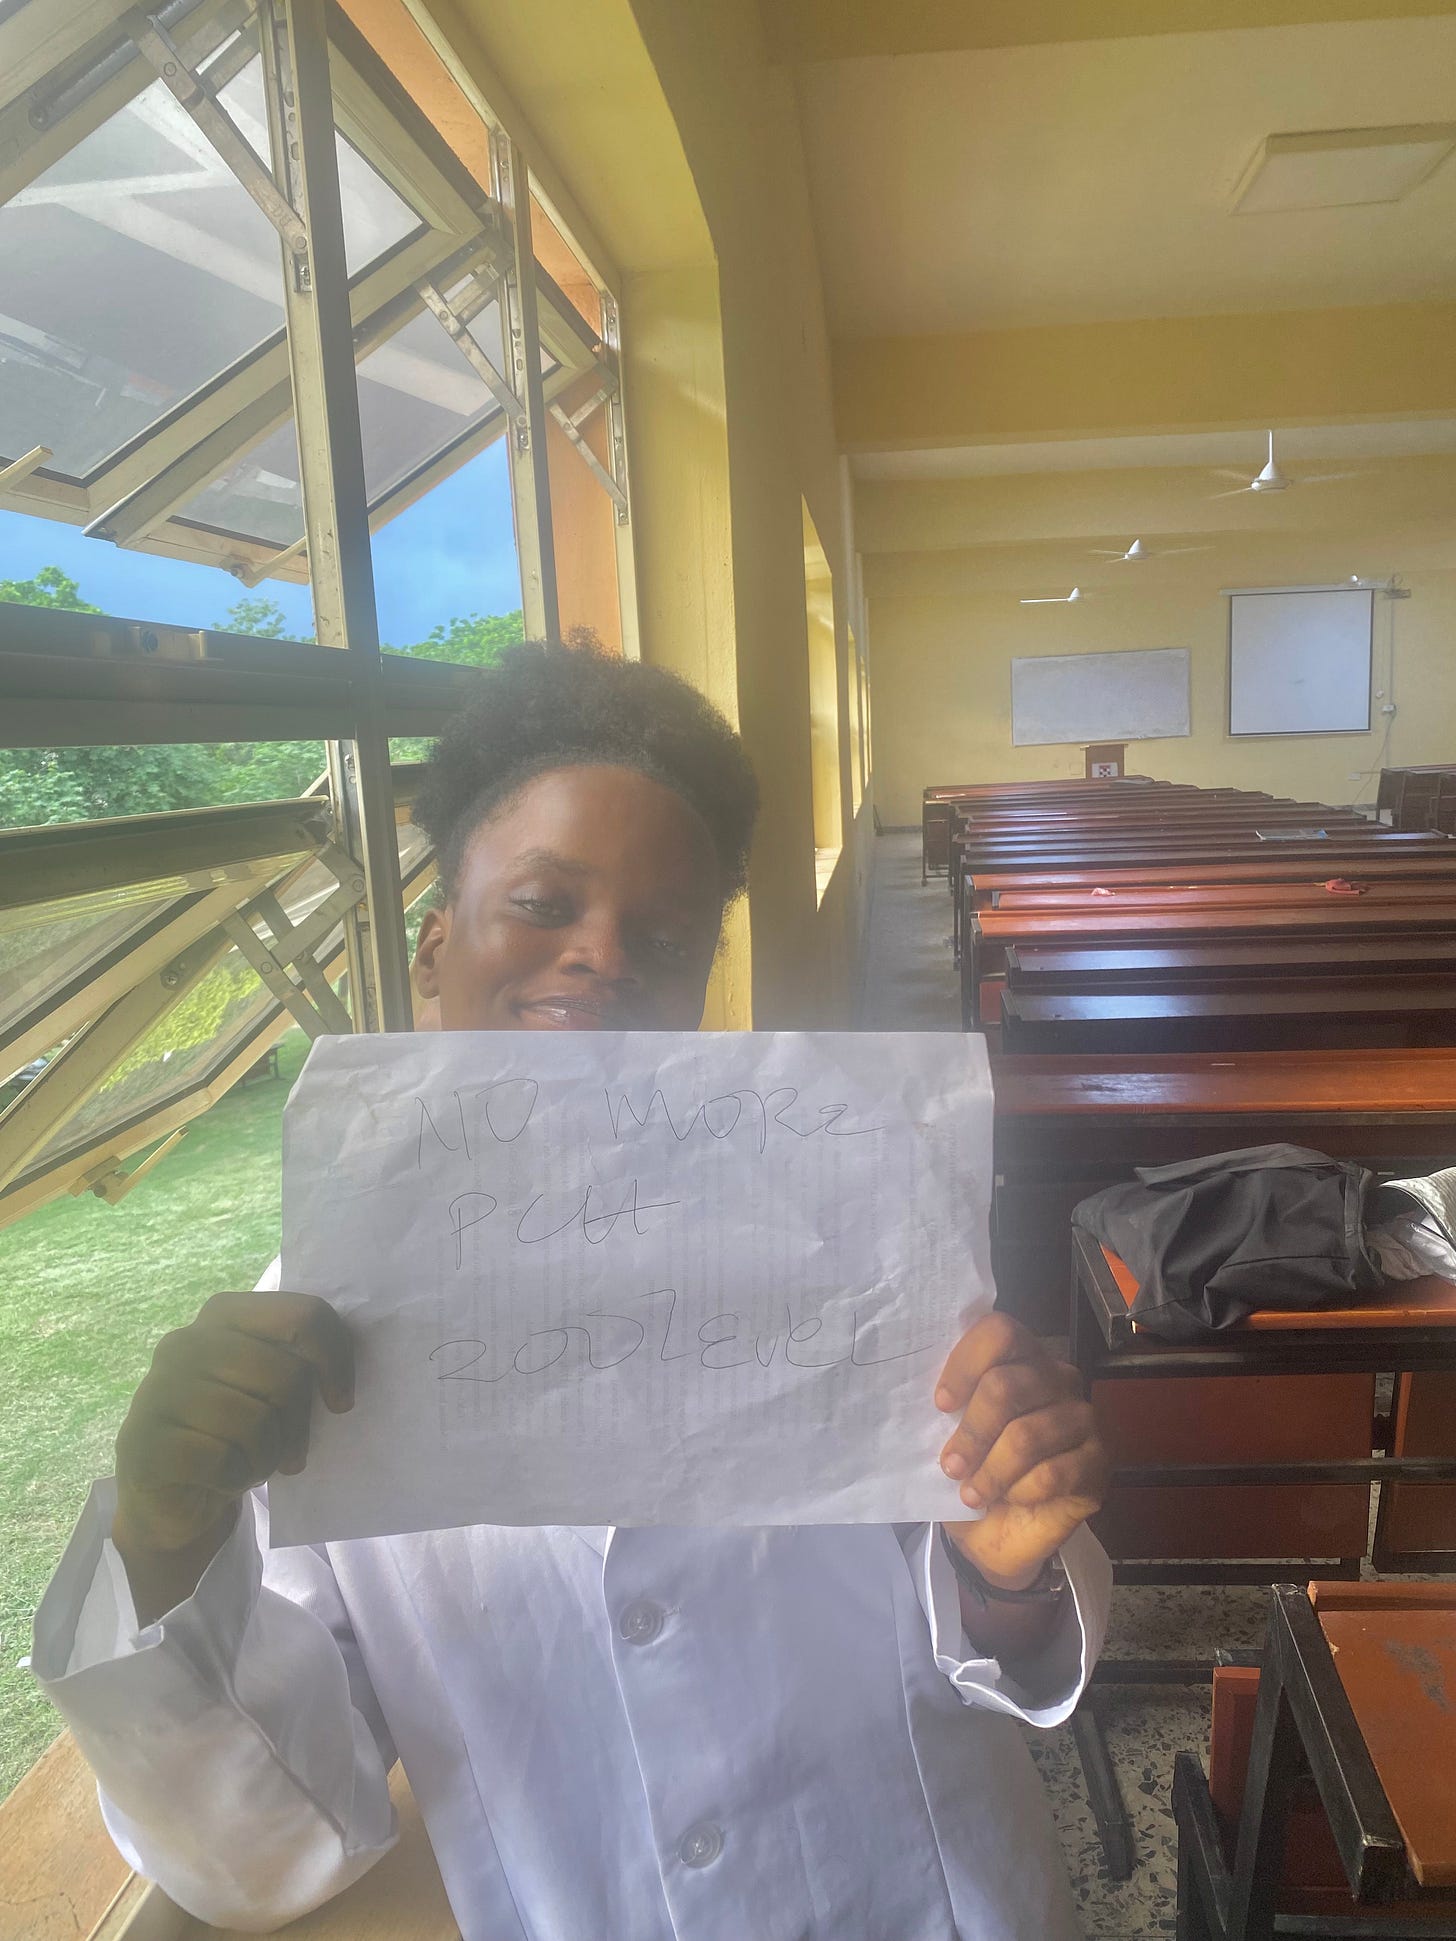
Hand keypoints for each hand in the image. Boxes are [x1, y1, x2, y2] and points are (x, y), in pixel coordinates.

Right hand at [114, 1291, 353, 1573]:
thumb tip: (340, 1374)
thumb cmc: (232, 1433)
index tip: (341, 1402)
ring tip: (253, 1465)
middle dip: (299, 1424)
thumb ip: (296, 1361)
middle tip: (292, 1452)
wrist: (170, 1495)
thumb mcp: (268, 1388)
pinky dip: (236, 1478)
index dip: (336, 1359)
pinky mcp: (143, 1440)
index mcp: (223, 1315)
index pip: (303, 1315)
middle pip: (285, 1374)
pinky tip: (223, 1479)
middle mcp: (185, 1342)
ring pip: (255, 1421)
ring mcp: (157, 1389)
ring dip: (267, 1457)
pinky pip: (222, 1459)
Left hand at [934, 1312, 1105, 1589]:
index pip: (999, 1332)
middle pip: (1006, 1386)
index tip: (941, 1404)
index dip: (965, 1365)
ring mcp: (1083, 1417)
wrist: (1000, 1533)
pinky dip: (1020, 1492)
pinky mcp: (1099, 1462)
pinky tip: (1010, 1499)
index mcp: (1019, 1356)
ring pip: (1026, 1435)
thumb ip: (946, 1404)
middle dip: (971, 1432)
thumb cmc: (973, 1470)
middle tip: (951, 1466)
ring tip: (971, 1494)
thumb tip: (914, 1392)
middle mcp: (1057, 1377)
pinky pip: (1053, 1474)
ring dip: (990, 1471)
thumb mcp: (949, 1433)